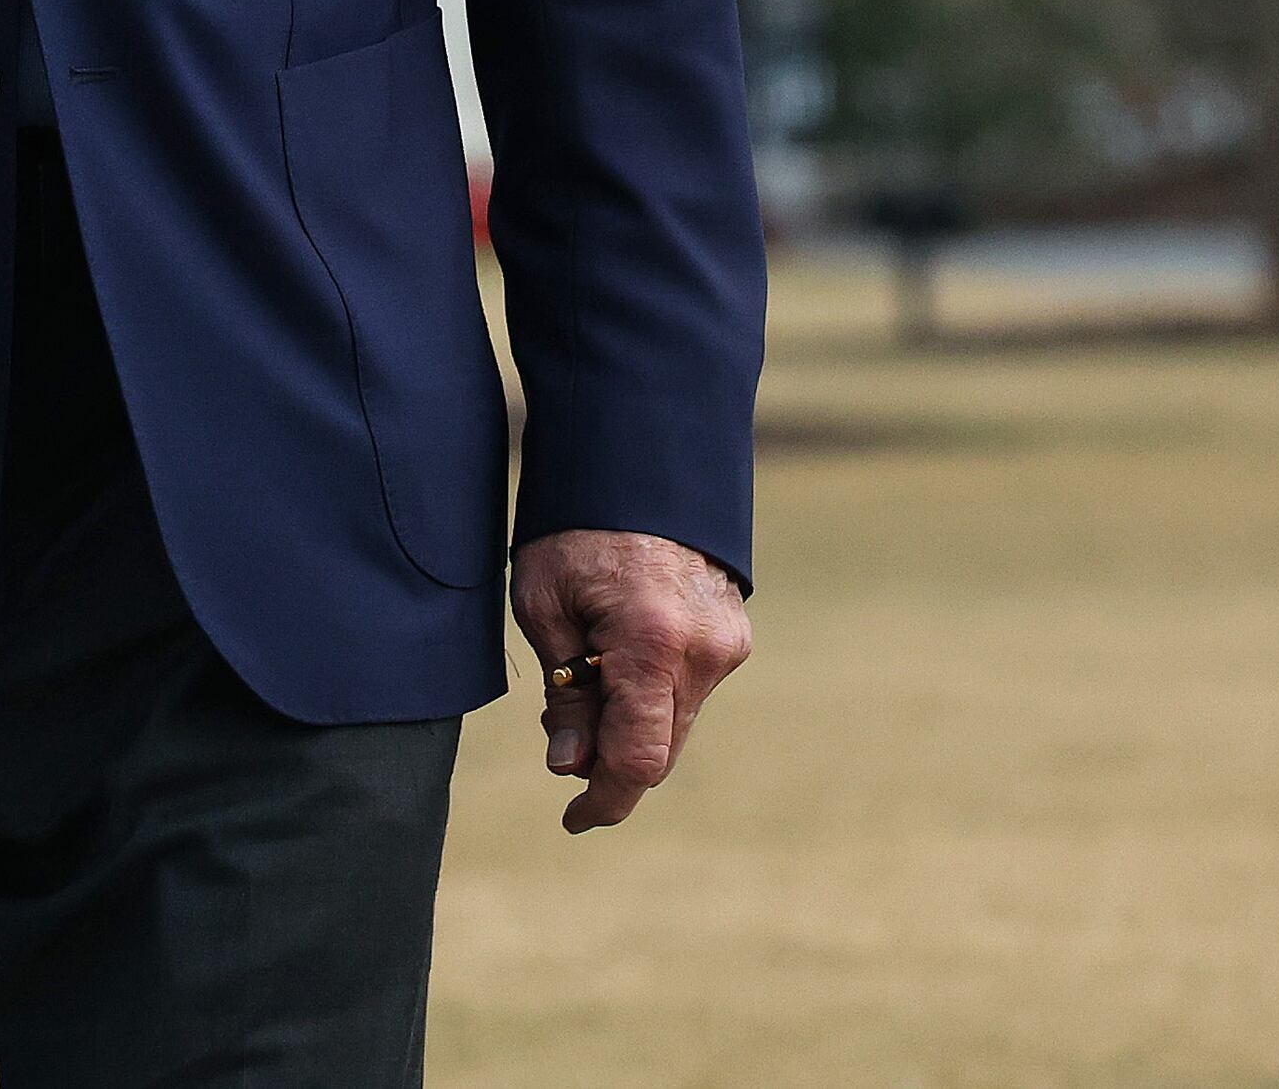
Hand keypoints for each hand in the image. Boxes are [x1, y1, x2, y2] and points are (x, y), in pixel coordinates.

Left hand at [511, 527, 749, 833]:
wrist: (640, 456)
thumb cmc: (576, 525)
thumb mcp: (544, 605)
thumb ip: (564, 693)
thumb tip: (570, 766)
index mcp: (653, 643)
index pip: (638, 760)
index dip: (603, 802)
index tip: (573, 821)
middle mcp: (705, 650)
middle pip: (661, 750)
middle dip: (608, 761)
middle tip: (561, 732)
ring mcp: (728, 641)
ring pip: (676, 723)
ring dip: (630, 727)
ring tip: (583, 674)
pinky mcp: (733, 632)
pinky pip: (690, 691)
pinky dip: (653, 697)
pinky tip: (616, 659)